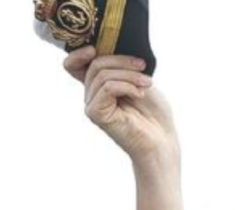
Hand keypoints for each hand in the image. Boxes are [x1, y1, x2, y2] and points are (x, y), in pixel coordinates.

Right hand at [64, 46, 178, 174]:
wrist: (161, 138)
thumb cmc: (153, 111)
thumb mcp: (139, 78)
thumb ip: (122, 66)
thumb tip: (112, 47)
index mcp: (99, 86)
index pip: (74, 67)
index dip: (78, 54)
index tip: (94, 48)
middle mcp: (91, 96)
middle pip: (95, 64)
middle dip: (122, 61)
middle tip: (143, 67)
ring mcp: (92, 106)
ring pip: (102, 75)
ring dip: (129, 75)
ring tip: (147, 84)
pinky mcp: (96, 114)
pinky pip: (107, 88)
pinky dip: (127, 86)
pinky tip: (140, 93)